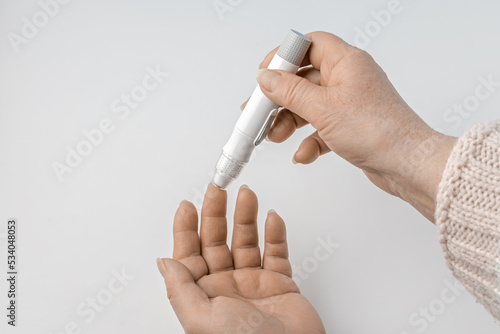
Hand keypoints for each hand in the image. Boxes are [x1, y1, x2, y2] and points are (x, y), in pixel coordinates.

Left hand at [157, 184, 324, 333]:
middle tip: (218, 189)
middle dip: (216, 213)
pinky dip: (275, 234)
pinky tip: (272, 219)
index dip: (186, 229)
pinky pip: (276, 253)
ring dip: (246, 217)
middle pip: (217, 241)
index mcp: (204, 295)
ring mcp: (253, 283)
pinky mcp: (280, 283)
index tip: (188, 206)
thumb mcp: (201, 319)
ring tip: (248, 195)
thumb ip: (181, 289)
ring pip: (247, 242)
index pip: (190, 255)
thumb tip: (165, 263)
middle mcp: (226, 287)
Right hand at [247, 31, 455, 220]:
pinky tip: (303, 154)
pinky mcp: (351, 127)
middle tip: (261, 113)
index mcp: (346, 62)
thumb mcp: (323, 108)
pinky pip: (322, 128)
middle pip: (304, 79)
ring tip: (276, 136)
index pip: (309, 44)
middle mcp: (348, 79)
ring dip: (290, 122)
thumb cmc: (378, 130)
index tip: (265, 72)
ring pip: (310, 106)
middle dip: (281, 98)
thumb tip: (266, 78)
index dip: (285, 55)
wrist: (407, 164)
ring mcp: (350, 104)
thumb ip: (290, 91)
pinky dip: (309, 141)